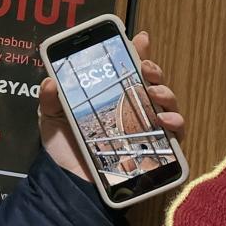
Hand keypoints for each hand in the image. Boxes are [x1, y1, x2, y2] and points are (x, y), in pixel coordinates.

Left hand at [39, 31, 185, 181]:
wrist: (70, 185)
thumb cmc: (65, 150)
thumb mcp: (51, 118)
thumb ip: (50, 99)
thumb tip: (50, 80)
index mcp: (111, 95)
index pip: (129, 68)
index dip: (137, 51)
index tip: (140, 40)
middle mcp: (132, 108)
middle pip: (152, 81)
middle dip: (153, 69)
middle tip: (146, 68)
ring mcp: (146, 128)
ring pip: (167, 103)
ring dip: (165, 93)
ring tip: (154, 92)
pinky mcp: (156, 151)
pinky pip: (175, 135)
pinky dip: (176, 123)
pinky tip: (165, 119)